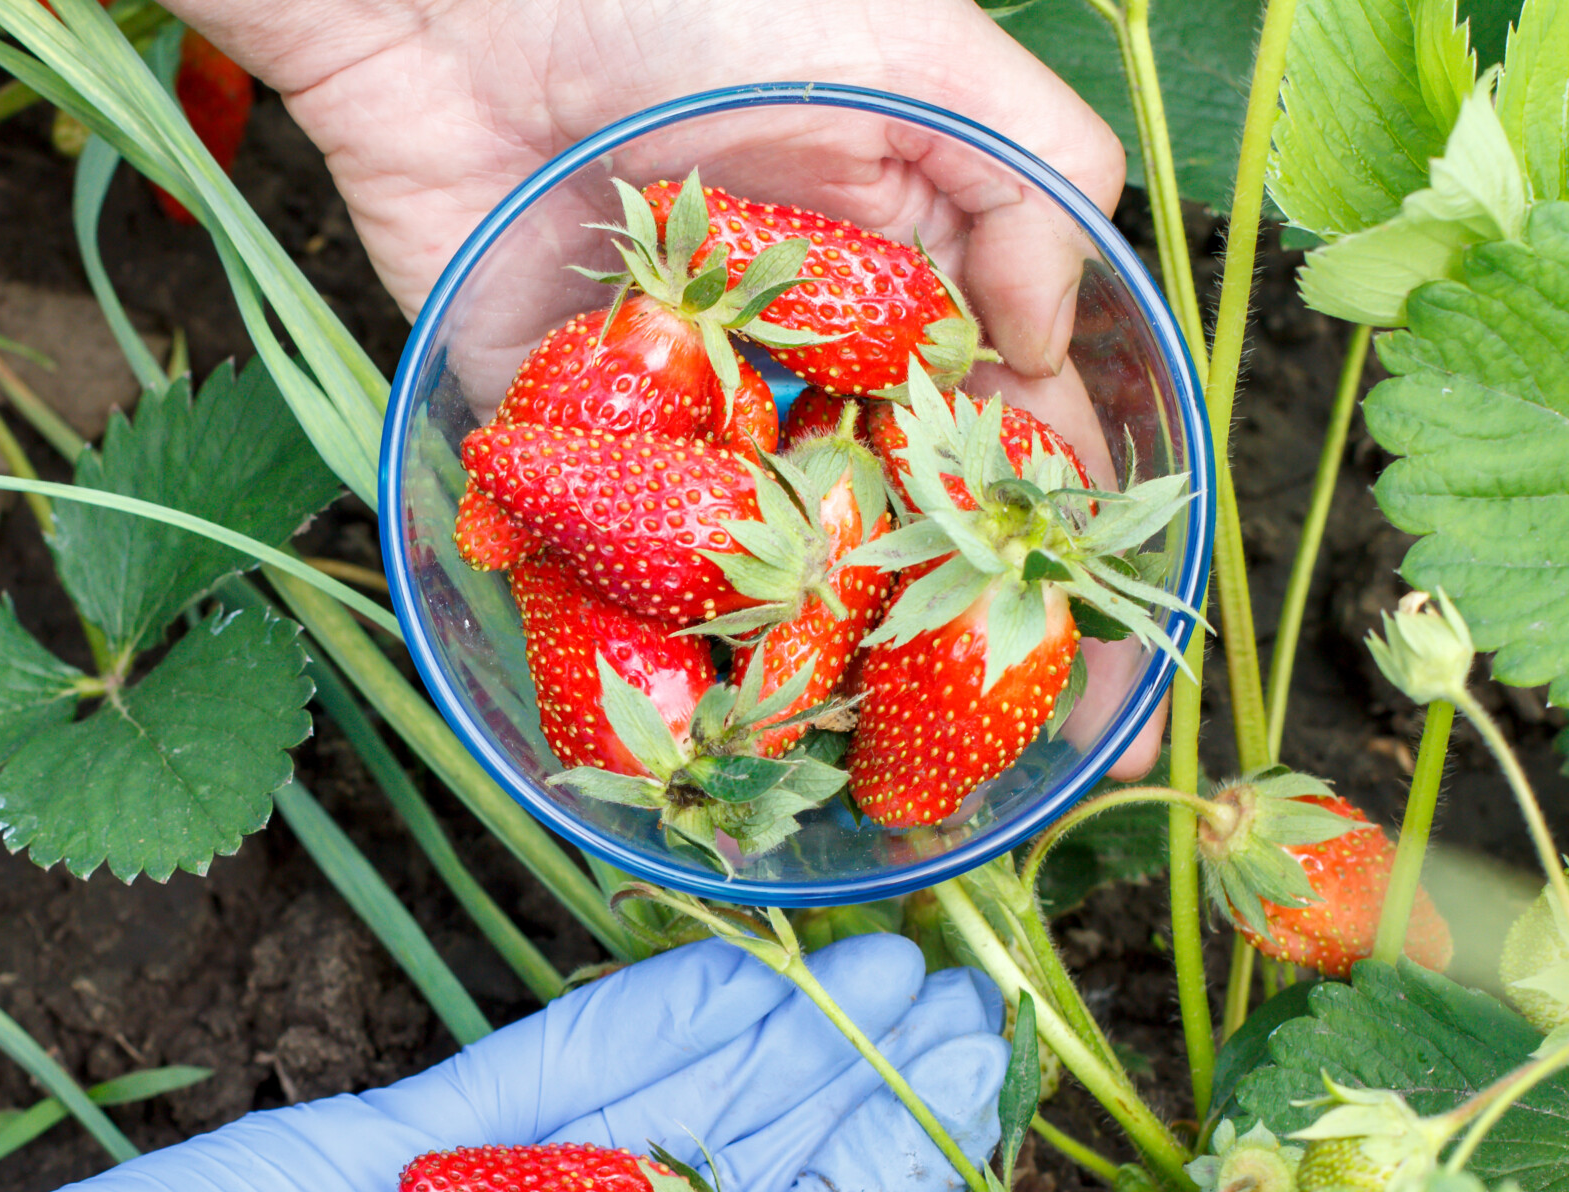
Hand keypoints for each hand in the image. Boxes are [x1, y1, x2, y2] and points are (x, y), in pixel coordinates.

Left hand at [177, 0, 1165, 776]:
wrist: (461, 2)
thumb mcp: (912, 50)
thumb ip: (1027, 178)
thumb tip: (1052, 344)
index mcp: (891, 254)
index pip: (997, 405)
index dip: (1057, 506)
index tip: (1106, 609)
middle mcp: (793, 340)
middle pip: (887, 499)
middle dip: (945, 609)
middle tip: (1012, 725)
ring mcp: (678, 394)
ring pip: (762, 543)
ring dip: (814, 640)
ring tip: (873, 740)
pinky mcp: (556, 424)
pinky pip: (609, 544)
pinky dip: (650, 618)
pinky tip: (717, 706)